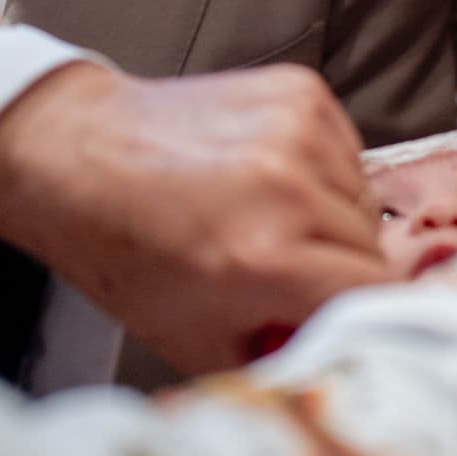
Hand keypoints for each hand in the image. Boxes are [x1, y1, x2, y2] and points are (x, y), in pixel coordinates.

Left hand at [0, 62, 395, 373]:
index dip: (361, 318)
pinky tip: (269, 179)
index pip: (377, 297)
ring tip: (270, 222)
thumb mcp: (199, 340)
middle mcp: (289, 186)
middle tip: (286, 276)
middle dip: (341, 273)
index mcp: (265, 256)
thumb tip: (343, 365)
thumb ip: (281, 360)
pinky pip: (348, 151)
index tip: (341, 321)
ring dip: (335, 221)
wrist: (79, 153)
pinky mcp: (300, 90)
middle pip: (375, 249)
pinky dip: (323, 173)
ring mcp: (298, 128)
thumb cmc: (128, 251)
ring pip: (365, 199)